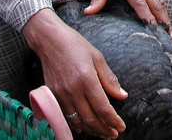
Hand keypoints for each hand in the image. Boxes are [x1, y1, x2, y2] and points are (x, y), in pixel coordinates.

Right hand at [23, 9, 126, 137]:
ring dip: (91, 130)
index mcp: (86, 79)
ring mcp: (60, 94)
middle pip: (90, 119)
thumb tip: (122, 96)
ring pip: (77, 121)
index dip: (113, 121)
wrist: (49, 40)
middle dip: (104, 130)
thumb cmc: (75, 45)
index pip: (102, 108)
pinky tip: (84, 128)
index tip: (121, 126)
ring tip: (102, 133)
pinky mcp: (52, 95)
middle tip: (113, 134)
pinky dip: (75, 125)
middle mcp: (72, 90)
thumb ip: (109, 79)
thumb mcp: (97, 57)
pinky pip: (65, 116)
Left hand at [86, 0, 171, 38]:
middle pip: (155, 5)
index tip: (153, 30)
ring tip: (171, 33)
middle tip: (170, 39)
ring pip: (160, 1)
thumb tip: (89, 13)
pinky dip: (163, 8)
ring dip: (166, 17)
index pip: (139, 3)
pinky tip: (165, 19)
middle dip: (163, 22)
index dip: (147, 17)